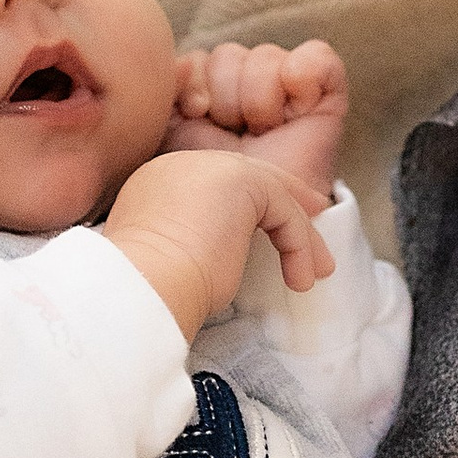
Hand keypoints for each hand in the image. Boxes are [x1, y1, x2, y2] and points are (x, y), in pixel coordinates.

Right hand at [108, 145, 331, 340]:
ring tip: (315, 272)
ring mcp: (209, 168)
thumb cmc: (150, 291)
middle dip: (287, 195)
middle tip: (316, 215)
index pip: (216, 183)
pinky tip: (298, 278)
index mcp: (159, 183)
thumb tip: (219, 255)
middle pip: (248, 175)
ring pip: (270, 195)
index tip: (275, 226)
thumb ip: (193, 241)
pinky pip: (283, 211)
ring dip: (299, 235)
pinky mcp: (239, 182)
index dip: (252, 201)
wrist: (141, 286)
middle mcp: (182, 166)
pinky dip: (298, 245)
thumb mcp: (169, 259)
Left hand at [167, 41, 350, 210]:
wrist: (256, 222)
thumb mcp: (176, 133)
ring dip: (259, 98)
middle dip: (227, 97)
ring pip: (266, 56)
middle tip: (238, 132)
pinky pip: (318, 57)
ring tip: (264, 129)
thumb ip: (169, 92)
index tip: (197, 114)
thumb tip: (184, 60)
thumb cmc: (215, 185)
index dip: (196, 83)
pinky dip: (304, 74)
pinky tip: (295, 107)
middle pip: (229, 55)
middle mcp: (250, 82)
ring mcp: (289, 84)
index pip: (200, 58)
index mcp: (213, 90)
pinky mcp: (327, 90)